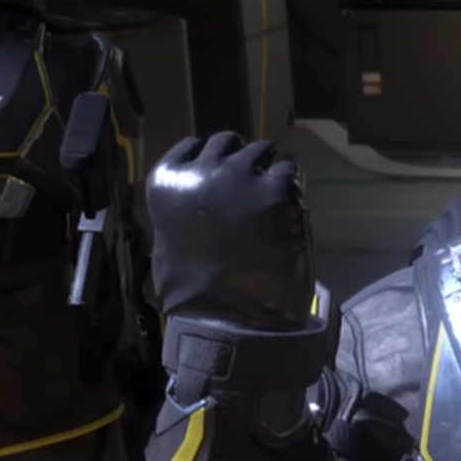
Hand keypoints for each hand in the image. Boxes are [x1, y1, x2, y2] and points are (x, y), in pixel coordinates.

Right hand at [147, 132, 313, 331]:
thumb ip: (186, 209)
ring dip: (269, 170)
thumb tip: (202, 200)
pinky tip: (291, 211)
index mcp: (167, 182)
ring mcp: (242, 177)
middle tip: (253, 188)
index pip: (193, 146)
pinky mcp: (278, 190)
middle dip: (242, 161)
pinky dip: (293, 187)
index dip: (212, 159)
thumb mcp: (170, 240)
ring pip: (263, 151)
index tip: (223, 172)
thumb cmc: (193, 292)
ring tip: (274, 200)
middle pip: (230, 142)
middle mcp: (202, 170)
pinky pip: (292, 171)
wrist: (227, 318)